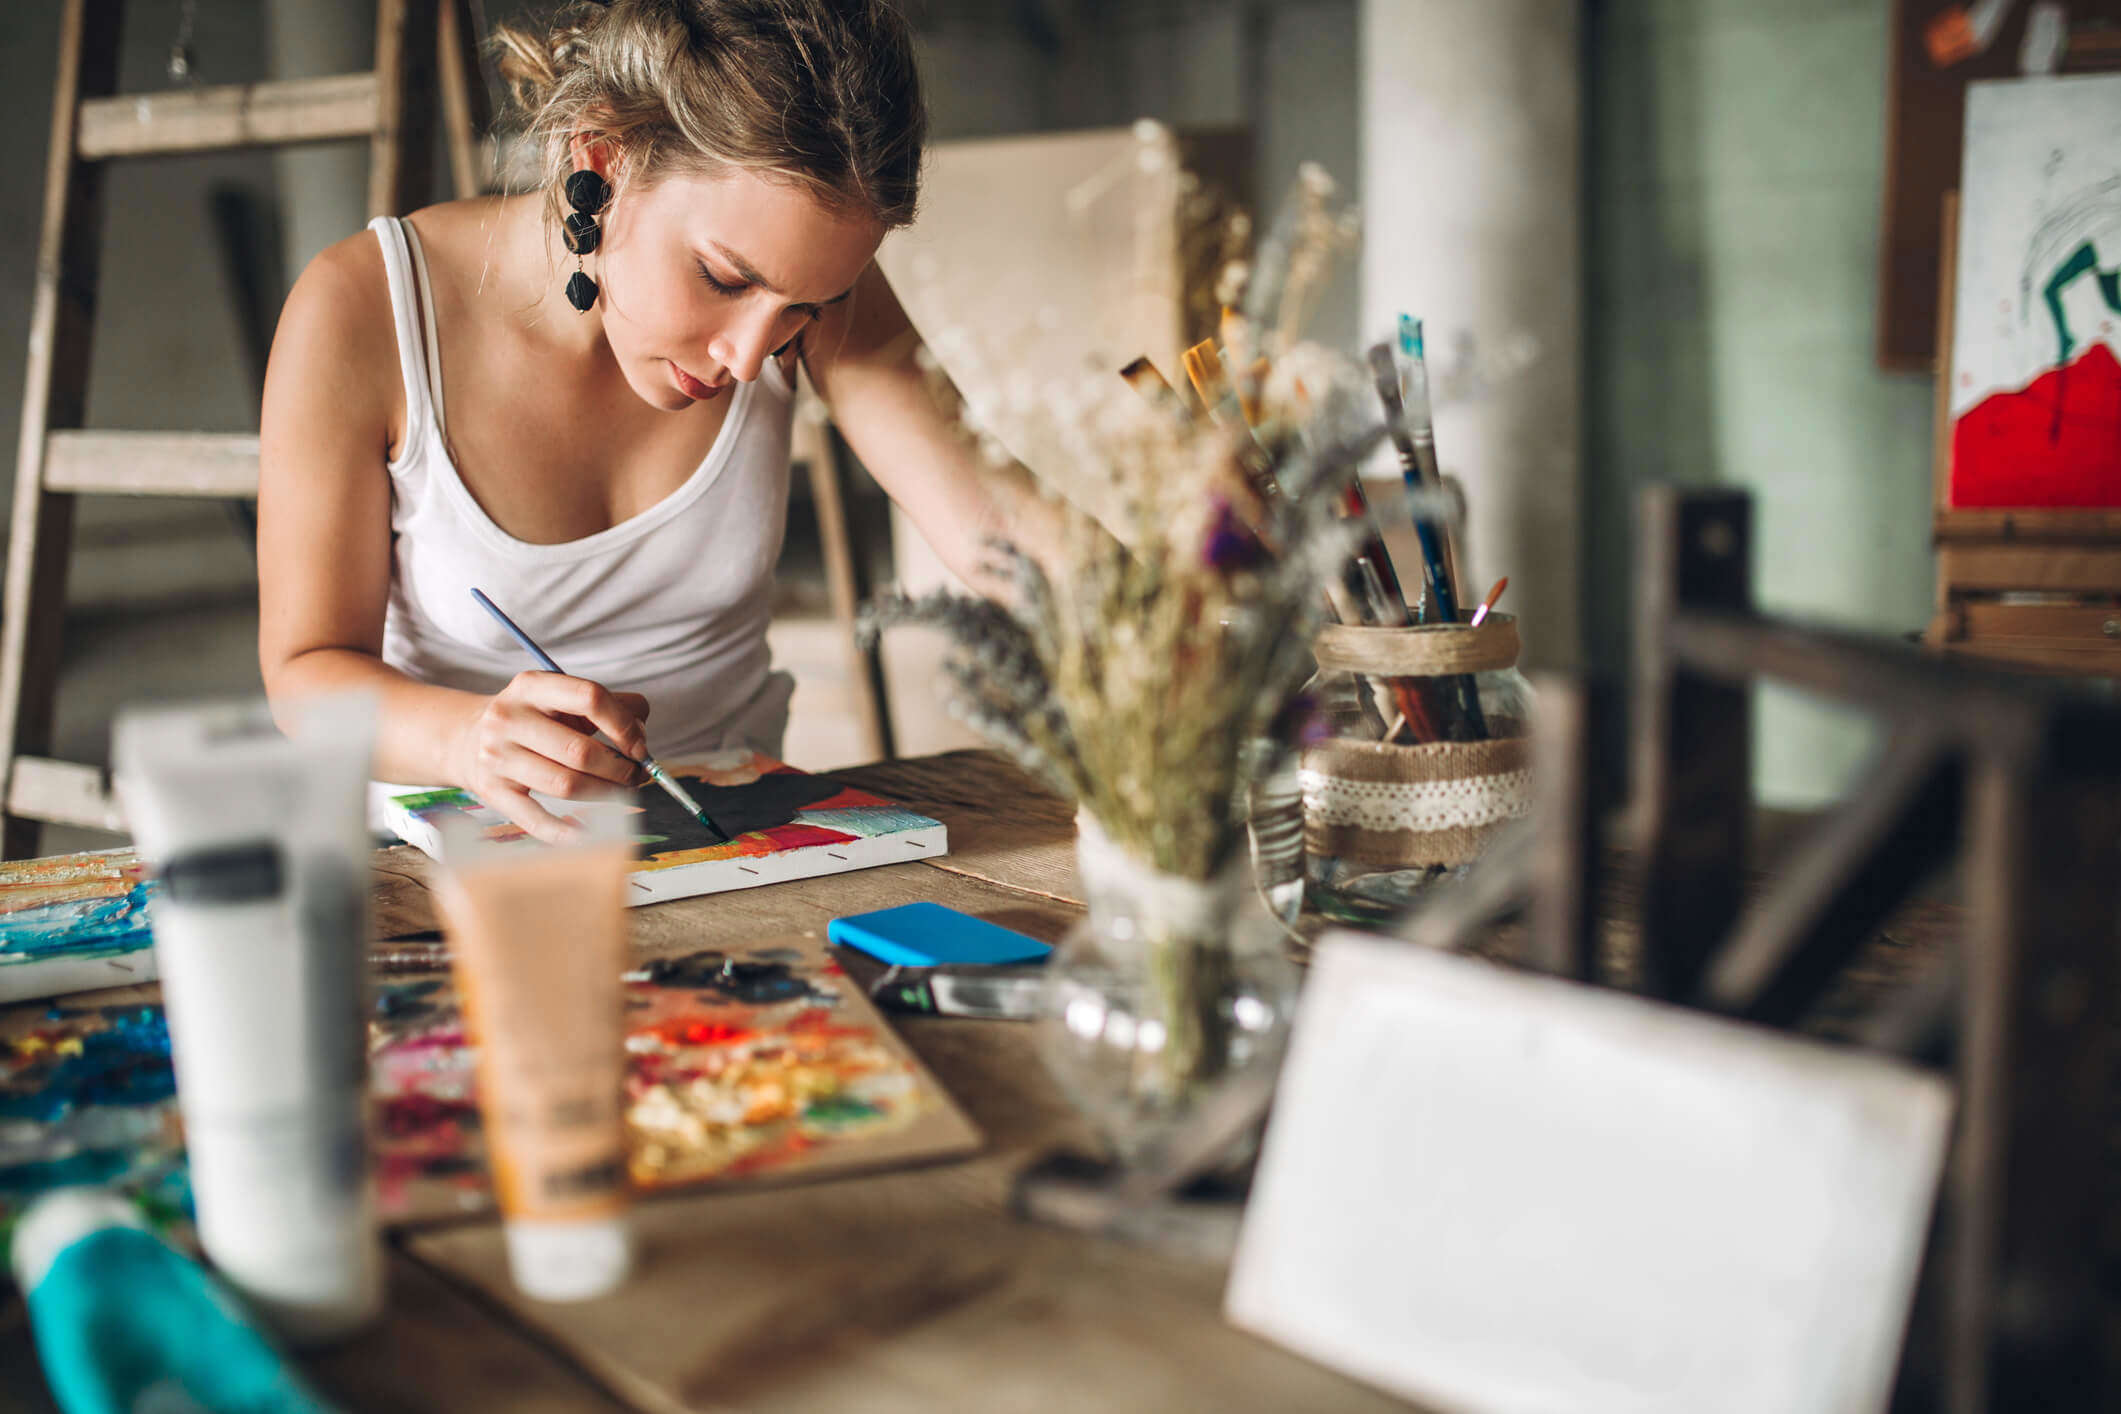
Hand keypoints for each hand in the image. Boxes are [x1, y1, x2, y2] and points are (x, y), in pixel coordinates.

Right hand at [451, 671, 651, 842]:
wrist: (466, 739)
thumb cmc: (533, 719)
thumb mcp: (562, 698)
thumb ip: (610, 705)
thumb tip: (641, 735)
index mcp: (531, 686)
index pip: (589, 698)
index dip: (624, 725)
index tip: (639, 746)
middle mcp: (509, 718)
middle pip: (579, 750)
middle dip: (619, 768)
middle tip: (637, 775)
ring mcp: (497, 757)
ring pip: (566, 785)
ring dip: (606, 793)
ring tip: (622, 792)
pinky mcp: (493, 792)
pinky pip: (536, 819)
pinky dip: (567, 831)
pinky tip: (590, 834)